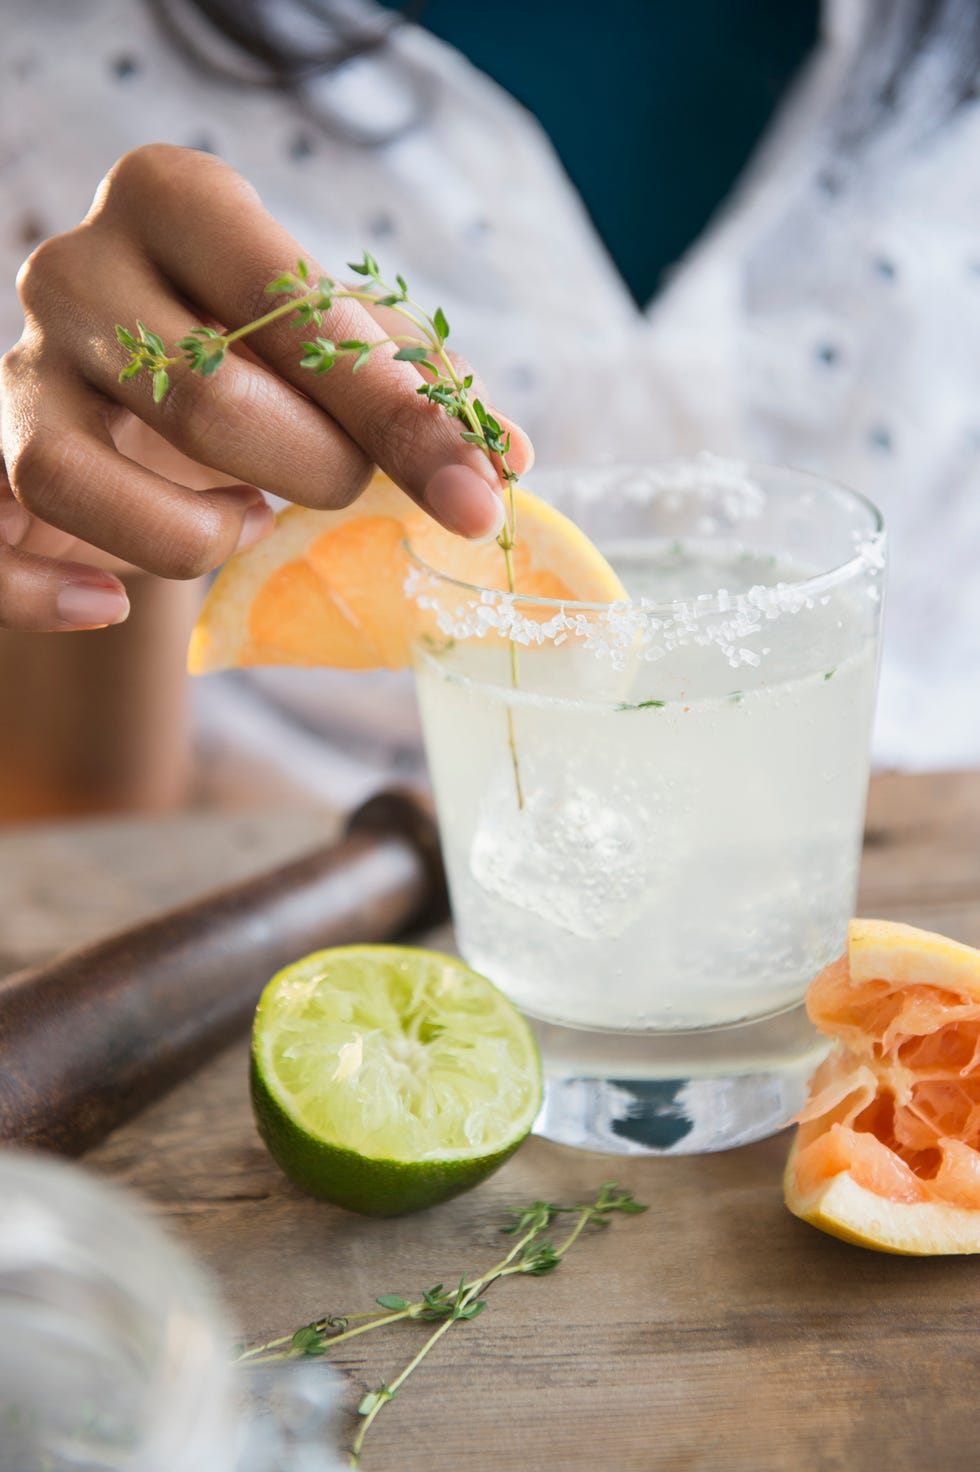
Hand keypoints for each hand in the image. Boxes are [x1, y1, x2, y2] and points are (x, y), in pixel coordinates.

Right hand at [0, 144, 532, 631]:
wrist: (126, 390)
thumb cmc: (251, 357)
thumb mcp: (336, 347)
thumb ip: (416, 388)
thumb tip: (504, 460)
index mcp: (177, 201)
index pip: (294, 310)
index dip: (397, 416)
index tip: (478, 497)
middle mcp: (78, 266)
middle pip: (203, 396)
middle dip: (310, 471)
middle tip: (343, 489)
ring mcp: (19, 367)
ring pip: (81, 476)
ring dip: (192, 534)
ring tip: (246, 520)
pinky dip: (50, 592)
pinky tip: (113, 606)